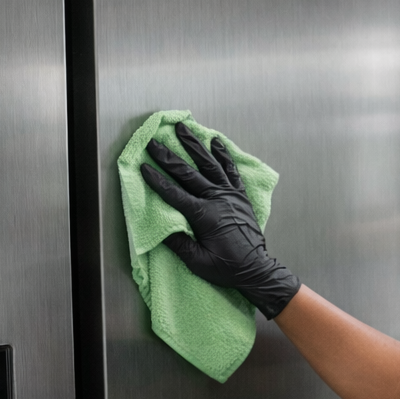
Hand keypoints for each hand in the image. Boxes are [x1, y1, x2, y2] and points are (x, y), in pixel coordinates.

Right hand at [140, 124, 301, 318]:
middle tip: (154, 141)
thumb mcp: (197, 261)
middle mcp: (217, 200)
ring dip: (195, 145)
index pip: (174, 193)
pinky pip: (231, 170)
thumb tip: (160, 226)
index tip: (143, 166)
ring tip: (183, 129)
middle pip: (188, 173)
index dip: (157, 180)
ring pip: (209, 165)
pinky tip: (215, 141)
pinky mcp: (240, 196)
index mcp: (203, 216)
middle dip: (169, 156)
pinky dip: (223, 155)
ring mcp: (230, 195)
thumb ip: (178, 243)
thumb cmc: (227, 268)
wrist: (256, 269)